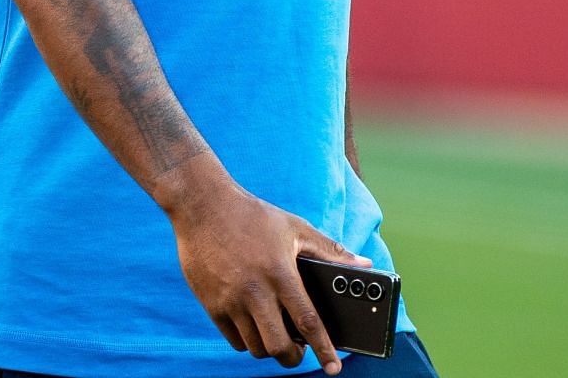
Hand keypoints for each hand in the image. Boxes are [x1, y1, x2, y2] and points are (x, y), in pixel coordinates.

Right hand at [165, 164, 370, 373]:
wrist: (203, 206)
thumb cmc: (253, 215)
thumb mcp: (295, 227)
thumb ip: (330, 250)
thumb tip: (364, 264)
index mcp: (281, 273)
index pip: (308, 322)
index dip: (323, 349)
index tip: (333, 367)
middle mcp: (255, 291)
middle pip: (278, 346)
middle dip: (292, 357)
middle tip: (298, 352)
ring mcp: (230, 301)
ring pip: (255, 347)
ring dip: (269, 349)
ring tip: (277, 337)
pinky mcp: (211, 305)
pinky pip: (234, 340)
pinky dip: (247, 341)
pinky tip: (255, 328)